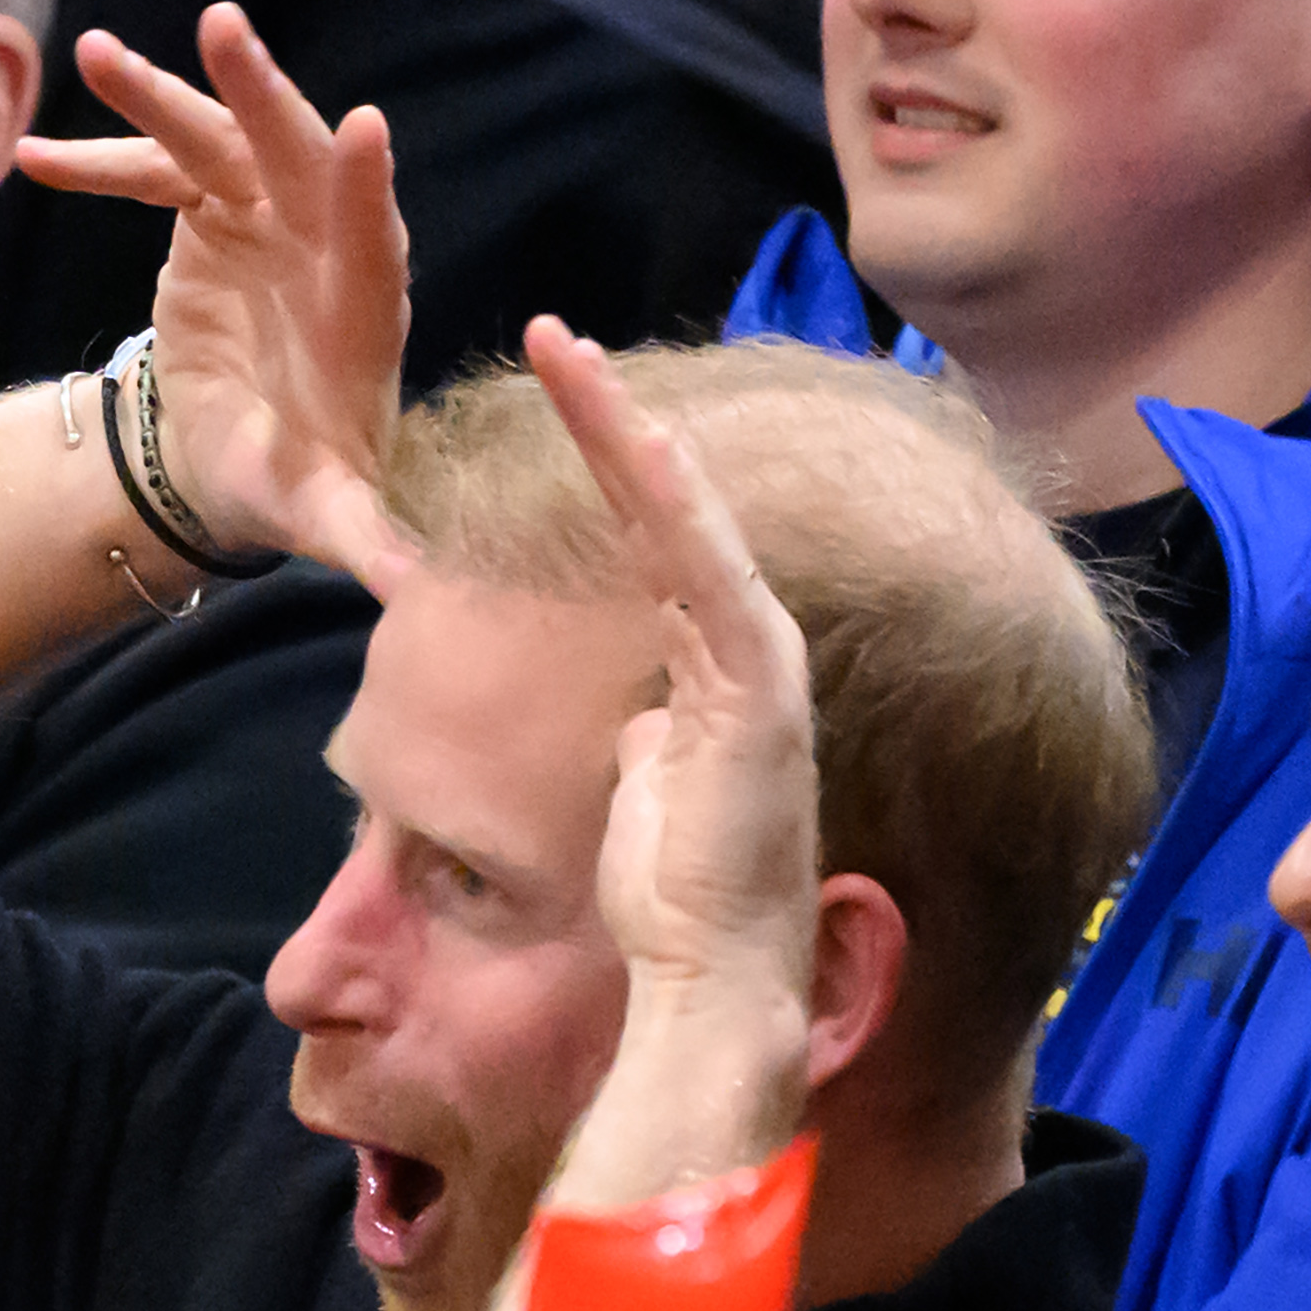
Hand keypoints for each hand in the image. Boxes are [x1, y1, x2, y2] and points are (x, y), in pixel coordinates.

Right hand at [17, 2, 418, 593]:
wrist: (237, 454)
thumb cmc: (294, 483)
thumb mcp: (326, 517)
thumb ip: (364, 541)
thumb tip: (418, 590)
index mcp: (362, 311)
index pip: (370, 240)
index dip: (363, 191)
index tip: (363, 131)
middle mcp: (323, 242)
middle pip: (297, 156)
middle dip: (260, 96)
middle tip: (223, 34)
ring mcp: (266, 214)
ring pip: (218, 139)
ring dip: (157, 95)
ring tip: (96, 54)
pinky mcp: (212, 207)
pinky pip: (155, 166)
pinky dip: (98, 159)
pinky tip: (32, 158)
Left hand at [522, 316, 818, 1011]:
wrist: (715, 974)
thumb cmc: (674, 898)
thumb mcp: (642, 791)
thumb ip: (646, 736)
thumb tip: (634, 715)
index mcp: (717, 665)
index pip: (654, 539)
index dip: (610, 465)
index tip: (560, 394)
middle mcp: (749, 646)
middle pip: (670, 505)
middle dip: (611, 418)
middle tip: (550, 335)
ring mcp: (760, 660)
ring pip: (685, 516)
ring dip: (623, 432)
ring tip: (564, 354)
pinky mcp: (757, 687)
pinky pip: (707, 573)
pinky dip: (671, 503)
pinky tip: (632, 439)